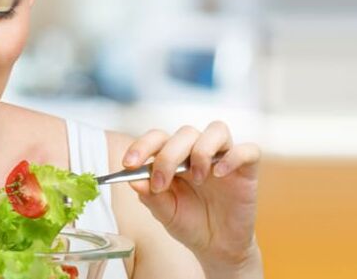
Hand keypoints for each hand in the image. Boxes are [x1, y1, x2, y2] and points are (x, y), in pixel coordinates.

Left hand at [123, 121, 261, 277]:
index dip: (142, 145)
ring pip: (216, 130)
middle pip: (185, 133)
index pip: (158, 137)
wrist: (216, 247)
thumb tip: (133, 180)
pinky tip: (220, 174)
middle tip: (161, 182)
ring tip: (197, 178)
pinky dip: (234, 157)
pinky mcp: (246, 169)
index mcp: (174, 157)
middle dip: (168, 155)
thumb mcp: (164, 213)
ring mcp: (222, 158)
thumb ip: (150, 196)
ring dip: (202, 151)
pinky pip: (247, 150)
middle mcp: (197, 152)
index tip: (129, 164)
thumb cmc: (189, 223)